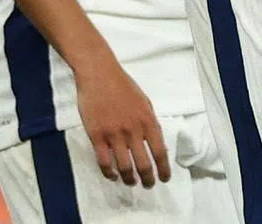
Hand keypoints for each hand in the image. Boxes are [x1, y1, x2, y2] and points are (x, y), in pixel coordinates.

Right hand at [74, 52, 170, 187]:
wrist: (100, 74)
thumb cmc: (123, 86)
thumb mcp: (144, 101)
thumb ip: (148, 122)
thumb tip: (154, 141)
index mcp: (147, 119)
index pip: (160, 150)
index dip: (163, 168)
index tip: (164, 178)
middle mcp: (133, 129)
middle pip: (143, 163)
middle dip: (147, 178)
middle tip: (148, 185)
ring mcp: (114, 134)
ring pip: (124, 166)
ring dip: (129, 179)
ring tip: (132, 183)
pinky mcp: (97, 136)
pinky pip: (104, 162)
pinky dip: (109, 173)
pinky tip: (113, 176)